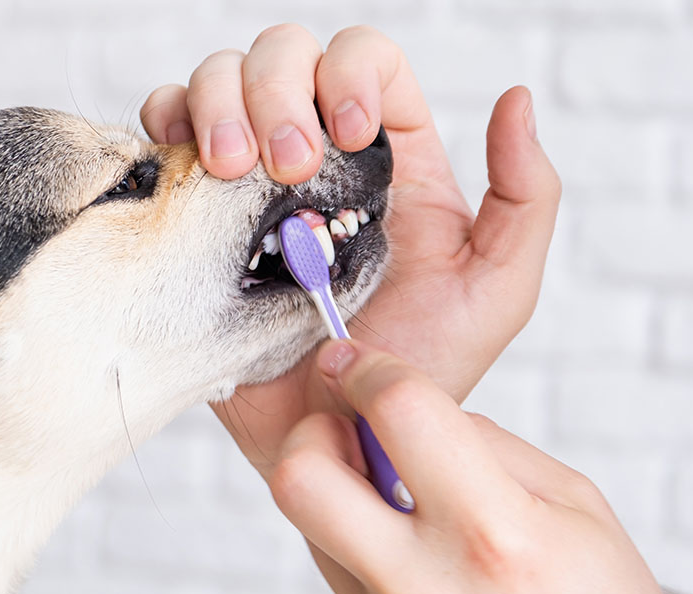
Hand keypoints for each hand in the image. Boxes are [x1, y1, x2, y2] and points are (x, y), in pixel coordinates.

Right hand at [141, 24, 560, 476]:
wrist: (327, 440)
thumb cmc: (410, 374)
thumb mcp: (495, 293)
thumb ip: (526, 198)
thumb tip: (516, 99)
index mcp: (388, 157)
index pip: (365, 61)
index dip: (351, 74)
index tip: (351, 135)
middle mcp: (314, 155)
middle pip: (284, 54)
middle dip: (278, 91)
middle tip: (284, 167)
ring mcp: (247, 178)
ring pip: (217, 77)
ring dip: (218, 103)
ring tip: (232, 171)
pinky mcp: (194, 209)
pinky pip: (165, 127)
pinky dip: (166, 121)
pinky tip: (188, 163)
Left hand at [269, 339, 675, 593]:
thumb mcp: (577, 509)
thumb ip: (486, 444)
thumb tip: (402, 407)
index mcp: (495, 536)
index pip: (399, 414)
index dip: (368, 369)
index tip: (353, 359)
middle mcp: (426, 588)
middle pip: (301, 481)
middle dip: (313, 434)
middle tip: (350, 430)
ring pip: (310, 527)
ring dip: (340, 491)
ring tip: (399, 501)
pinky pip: (336, 570)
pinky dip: (358, 540)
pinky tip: (408, 548)